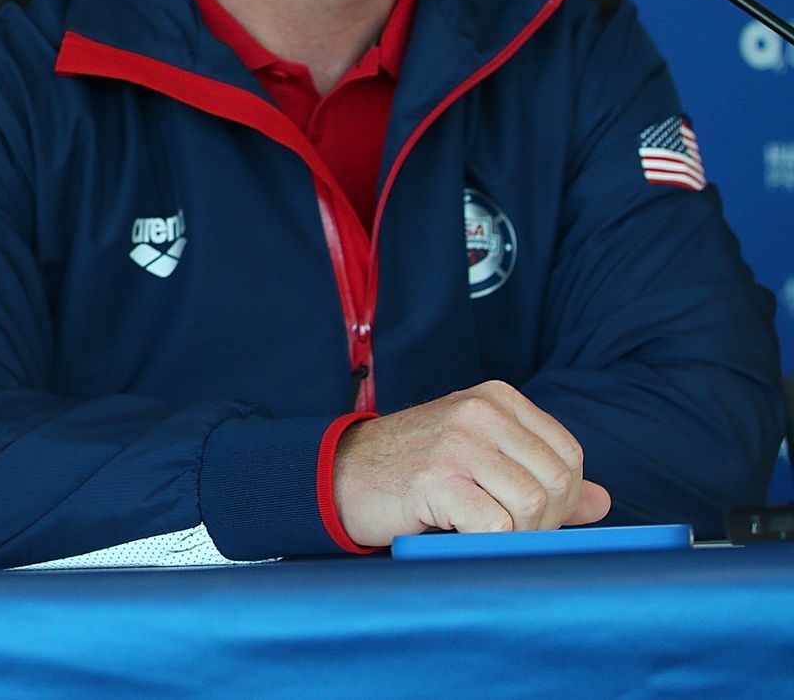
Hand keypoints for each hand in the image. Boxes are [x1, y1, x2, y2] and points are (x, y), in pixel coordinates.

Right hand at [333, 380, 611, 547]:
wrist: (340, 474)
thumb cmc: (414, 469)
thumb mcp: (480, 457)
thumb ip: (539, 473)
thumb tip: (602, 501)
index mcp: (497, 399)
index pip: (569, 454)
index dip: (562, 497)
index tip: (528, 515)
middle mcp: (479, 411)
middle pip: (558, 481)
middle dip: (544, 521)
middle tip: (506, 531)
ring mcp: (457, 441)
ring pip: (533, 505)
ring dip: (516, 535)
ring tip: (482, 532)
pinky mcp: (436, 478)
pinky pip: (496, 525)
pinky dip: (489, 543)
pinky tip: (461, 533)